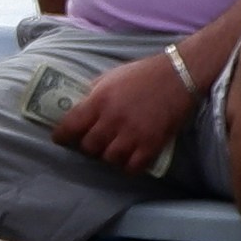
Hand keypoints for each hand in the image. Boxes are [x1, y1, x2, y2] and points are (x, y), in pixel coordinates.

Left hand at [55, 48, 199, 174]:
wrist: (179, 74)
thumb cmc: (143, 73)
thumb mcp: (110, 77)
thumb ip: (93, 94)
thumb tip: (79, 109)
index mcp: (99, 101)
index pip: (69, 127)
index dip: (62, 136)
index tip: (61, 139)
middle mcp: (113, 120)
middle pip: (88, 147)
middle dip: (88, 146)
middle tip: (93, 142)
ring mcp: (133, 134)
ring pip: (109, 159)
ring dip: (108, 156)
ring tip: (112, 149)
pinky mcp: (152, 144)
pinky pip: (133, 167)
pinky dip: (128, 166)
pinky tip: (129, 158)